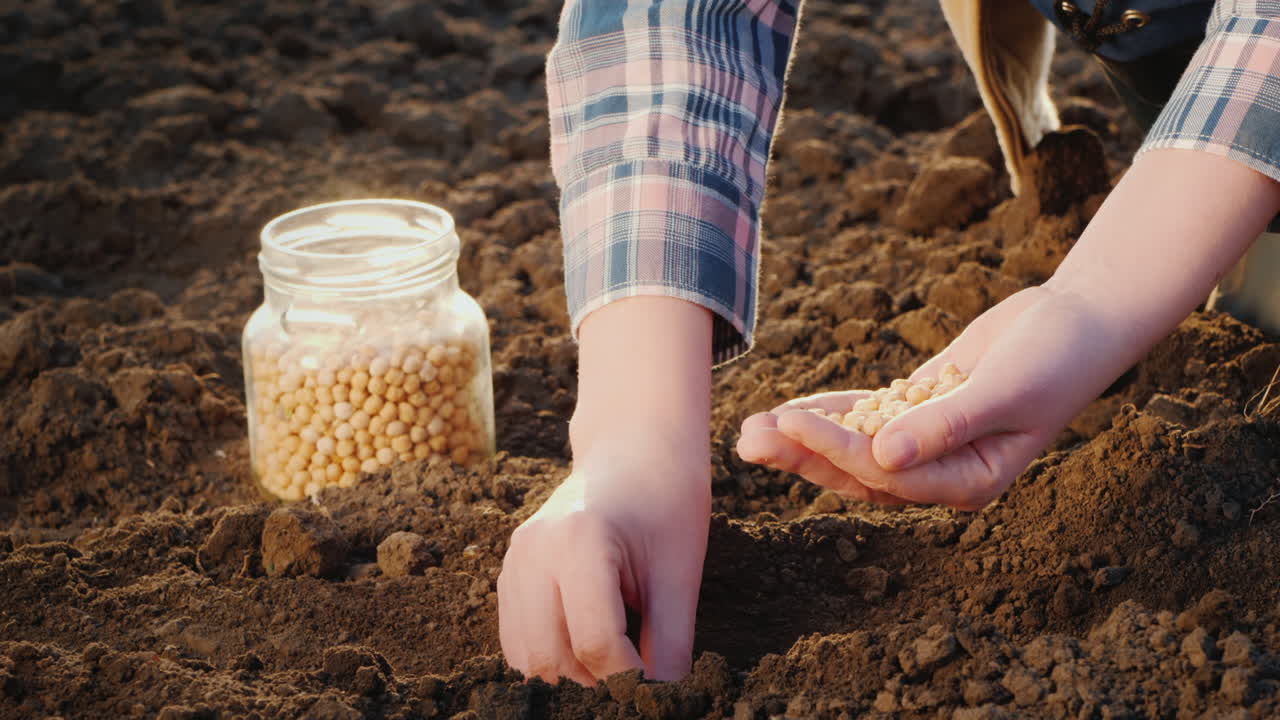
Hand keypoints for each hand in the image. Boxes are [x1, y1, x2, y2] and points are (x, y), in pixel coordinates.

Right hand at [497, 440, 709, 684]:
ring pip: (526, 655)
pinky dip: (548, 654)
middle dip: (595, 679)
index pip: (596, 643)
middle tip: (635, 670)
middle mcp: (534, 549)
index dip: (631, 677)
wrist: (635, 450)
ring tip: (613, 654)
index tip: (657, 680)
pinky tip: (586, 639)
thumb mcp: (680, 573)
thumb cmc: (667, 502)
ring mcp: (514, 558)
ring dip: (569, 672)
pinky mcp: (508, 569)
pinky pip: (515, 638)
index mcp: (579, 542)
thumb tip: (665, 702)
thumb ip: (672, 643)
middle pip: (550, 656)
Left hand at [739, 285, 1117, 509]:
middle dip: (801, 455)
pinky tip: (791, 407)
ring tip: (753, 427)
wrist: (1079, 320)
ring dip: (805, 437)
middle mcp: (943, 471)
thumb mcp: (1006, 391)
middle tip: (745, 441)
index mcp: (969, 482)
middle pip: (858, 470)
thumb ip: (947, 426)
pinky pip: (867, 416)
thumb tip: (884, 459)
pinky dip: (831, 411)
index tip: (790, 421)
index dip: (834, 449)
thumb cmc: (1056, 358)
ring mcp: (929, 440)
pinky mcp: (920, 407)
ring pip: (855, 446)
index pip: (886, 475)